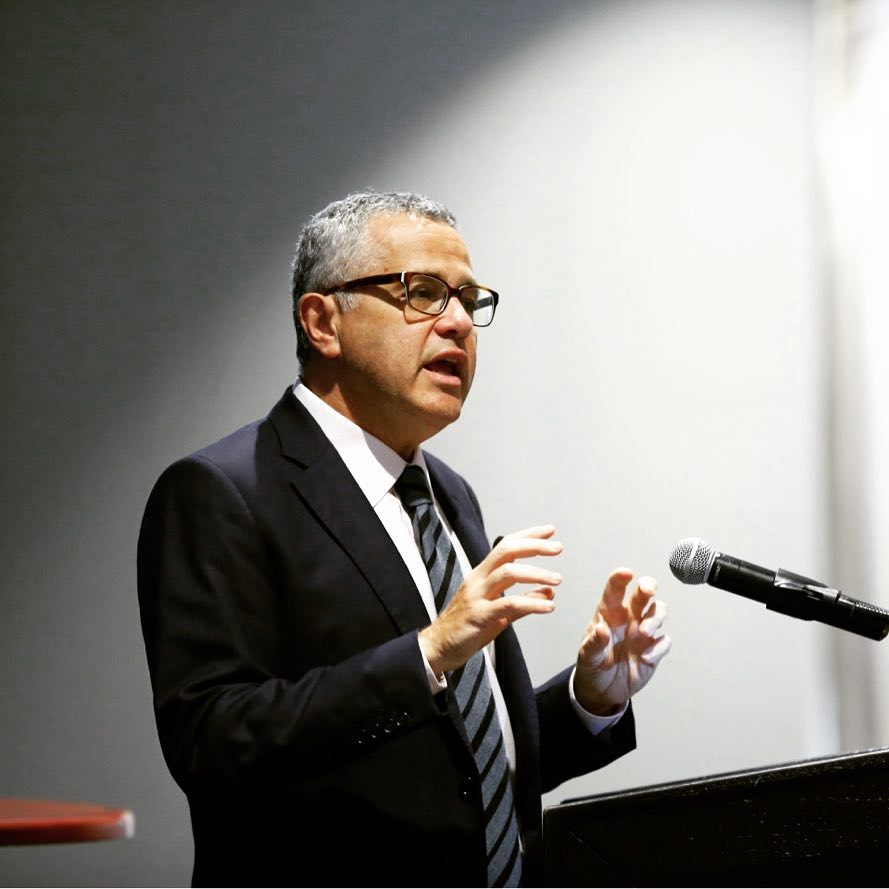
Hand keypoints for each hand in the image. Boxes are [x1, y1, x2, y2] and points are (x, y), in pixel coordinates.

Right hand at [419, 525, 561, 675]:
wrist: (437, 648)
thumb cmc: (466, 628)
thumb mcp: (498, 612)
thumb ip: (523, 602)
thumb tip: (549, 592)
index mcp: (481, 575)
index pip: (505, 546)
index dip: (528, 536)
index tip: (550, 531)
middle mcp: (478, 580)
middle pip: (506, 552)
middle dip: (533, 546)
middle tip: (557, 547)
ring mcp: (477, 597)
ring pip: (508, 573)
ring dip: (536, 574)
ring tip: (557, 579)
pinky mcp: (479, 616)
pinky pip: (508, 604)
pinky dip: (531, 603)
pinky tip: (548, 606)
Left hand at [574, 568, 670, 715]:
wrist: (602, 690)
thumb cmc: (592, 664)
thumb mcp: (587, 656)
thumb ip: (594, 643)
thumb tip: (602, 629)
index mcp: (609, 613)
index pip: (615, 590)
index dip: (620, 578)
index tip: (626, 573)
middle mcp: (628, 617)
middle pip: (643, 593)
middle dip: (648, 586)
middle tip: (647, 590)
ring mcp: (643, 632)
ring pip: (659, 611)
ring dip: (655, 618)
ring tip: (644, 632)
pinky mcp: (654, 649)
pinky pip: (664, 641)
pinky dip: (658, 648)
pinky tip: (645, 658)